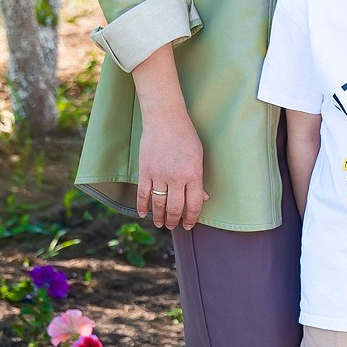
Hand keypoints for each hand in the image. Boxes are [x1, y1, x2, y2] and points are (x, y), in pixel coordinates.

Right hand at [137, 111, 207, 230]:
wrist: (165, 120)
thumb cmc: (186, 136)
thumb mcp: (199, 157)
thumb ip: (199, 179)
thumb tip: (203, 198)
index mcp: (193, 175)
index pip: (194, 205)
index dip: (191, 218)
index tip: (188, 225)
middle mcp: (176, 178)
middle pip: (176, 208)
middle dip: (175, 221)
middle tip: (174, 226)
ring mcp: (159, 175)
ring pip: (159, 205)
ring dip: (160, 217)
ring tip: (161, 224)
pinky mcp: (145, 171)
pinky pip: (143, 194)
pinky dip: (142, 207)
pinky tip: (143, 214)